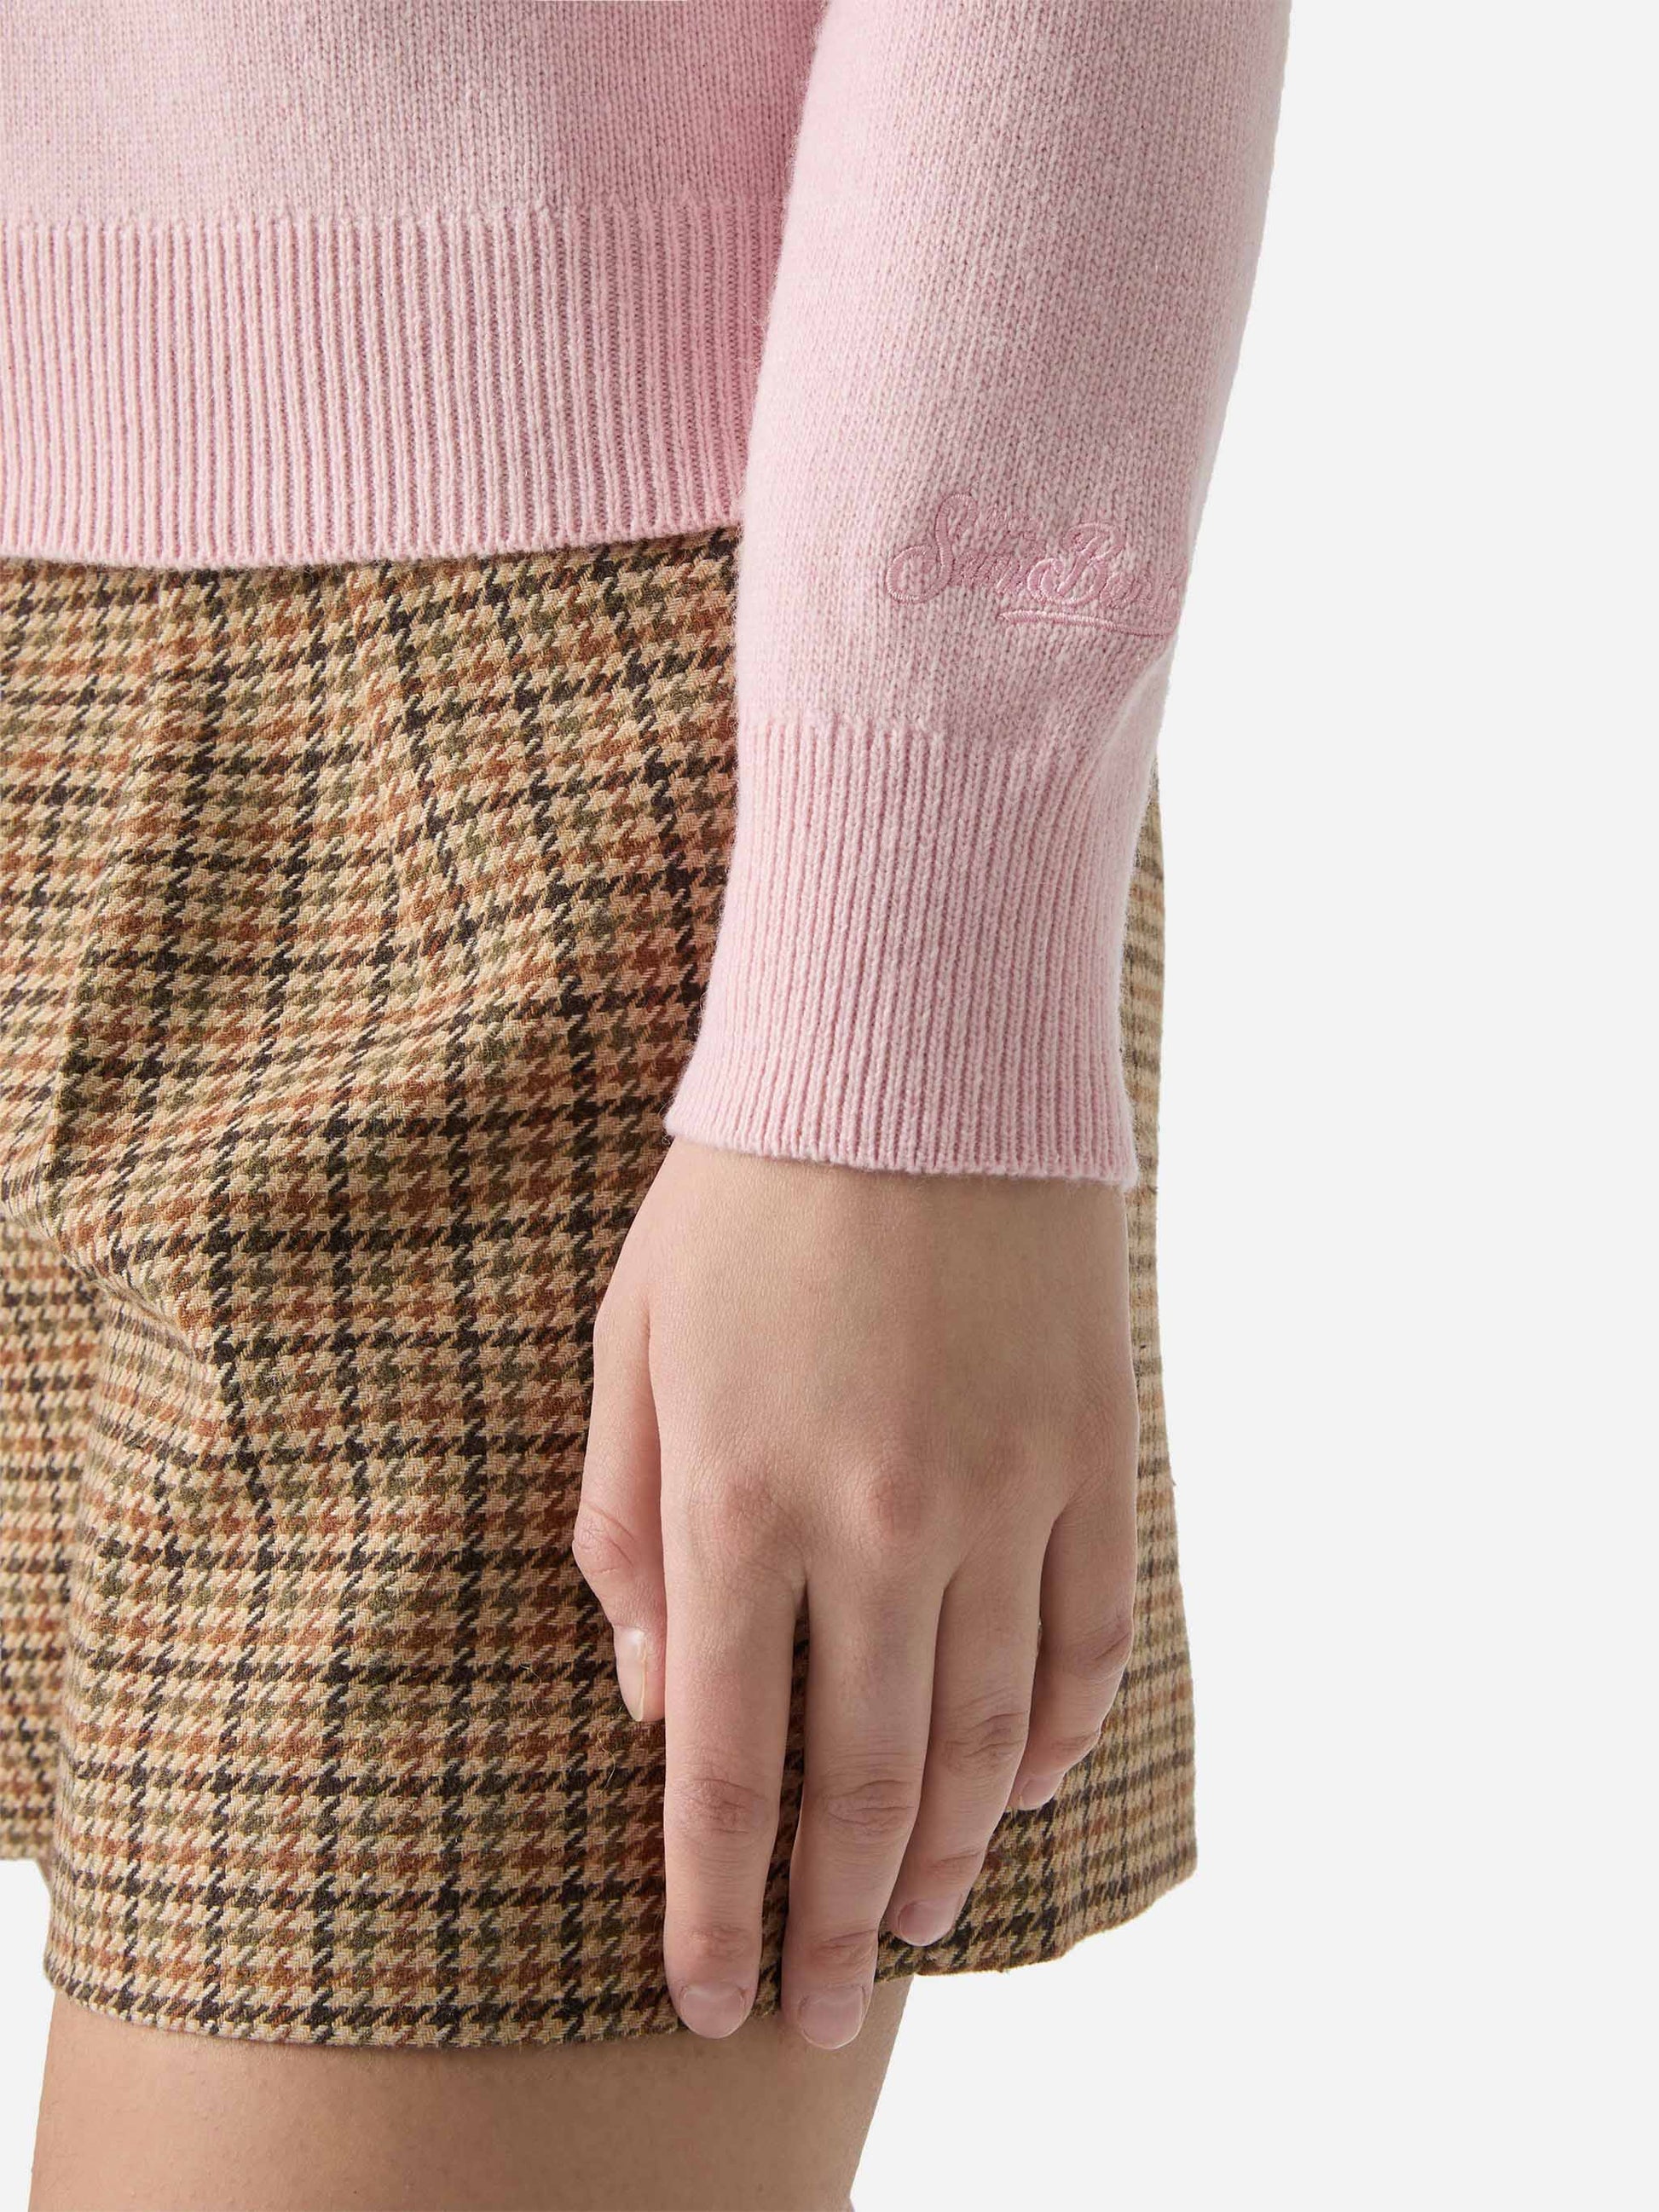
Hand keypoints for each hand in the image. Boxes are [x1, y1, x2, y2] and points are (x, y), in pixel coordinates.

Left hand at [573, 1138, 1137, 2048]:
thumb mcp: (631, 1346)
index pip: (723, 1764)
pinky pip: (1087, 1639)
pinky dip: (1055, 1735)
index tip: (708, 2000)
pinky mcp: (1094, 1455)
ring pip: (982, 1739)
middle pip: (861, 1784)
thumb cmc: (746, 1193)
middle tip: (814, 2017)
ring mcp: (1005, 1495)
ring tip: (906, 1928)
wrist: (918, 1052)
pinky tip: (1017, 1786)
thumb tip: (652, 1703)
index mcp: (742, 1501)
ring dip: (939, 1854)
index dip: (710, 1906)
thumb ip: (625, 1533)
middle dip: (827, 1925)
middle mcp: (880, 1525)